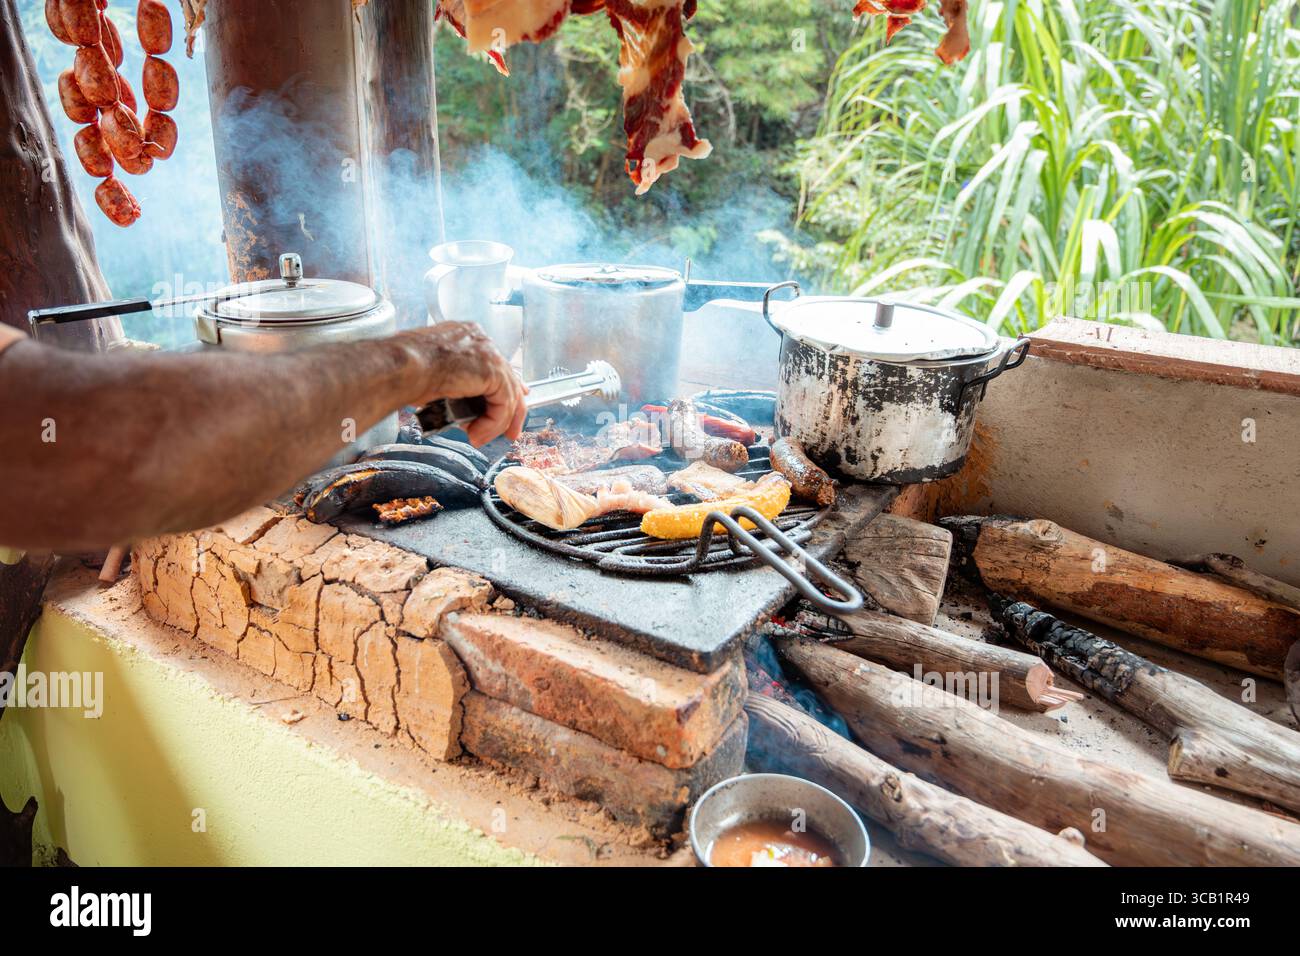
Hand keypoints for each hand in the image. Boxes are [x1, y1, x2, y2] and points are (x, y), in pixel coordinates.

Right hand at [404, 322, 527, 445]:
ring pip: (507, 395)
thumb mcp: (431, 373)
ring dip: (495, 423)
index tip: (507, 407)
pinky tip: (477, 434)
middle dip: (511, 410)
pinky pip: (503, 405)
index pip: (495, 364)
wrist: (401, 367)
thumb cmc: (403, 369)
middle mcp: (481, 341)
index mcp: (466, 336)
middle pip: (508, 379)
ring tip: (478, 438)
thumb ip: (452, 383)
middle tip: (508, 432)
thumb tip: (456, 403)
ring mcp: (490, 355)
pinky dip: (492, 424)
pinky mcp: (493, 372)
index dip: (504, 387)